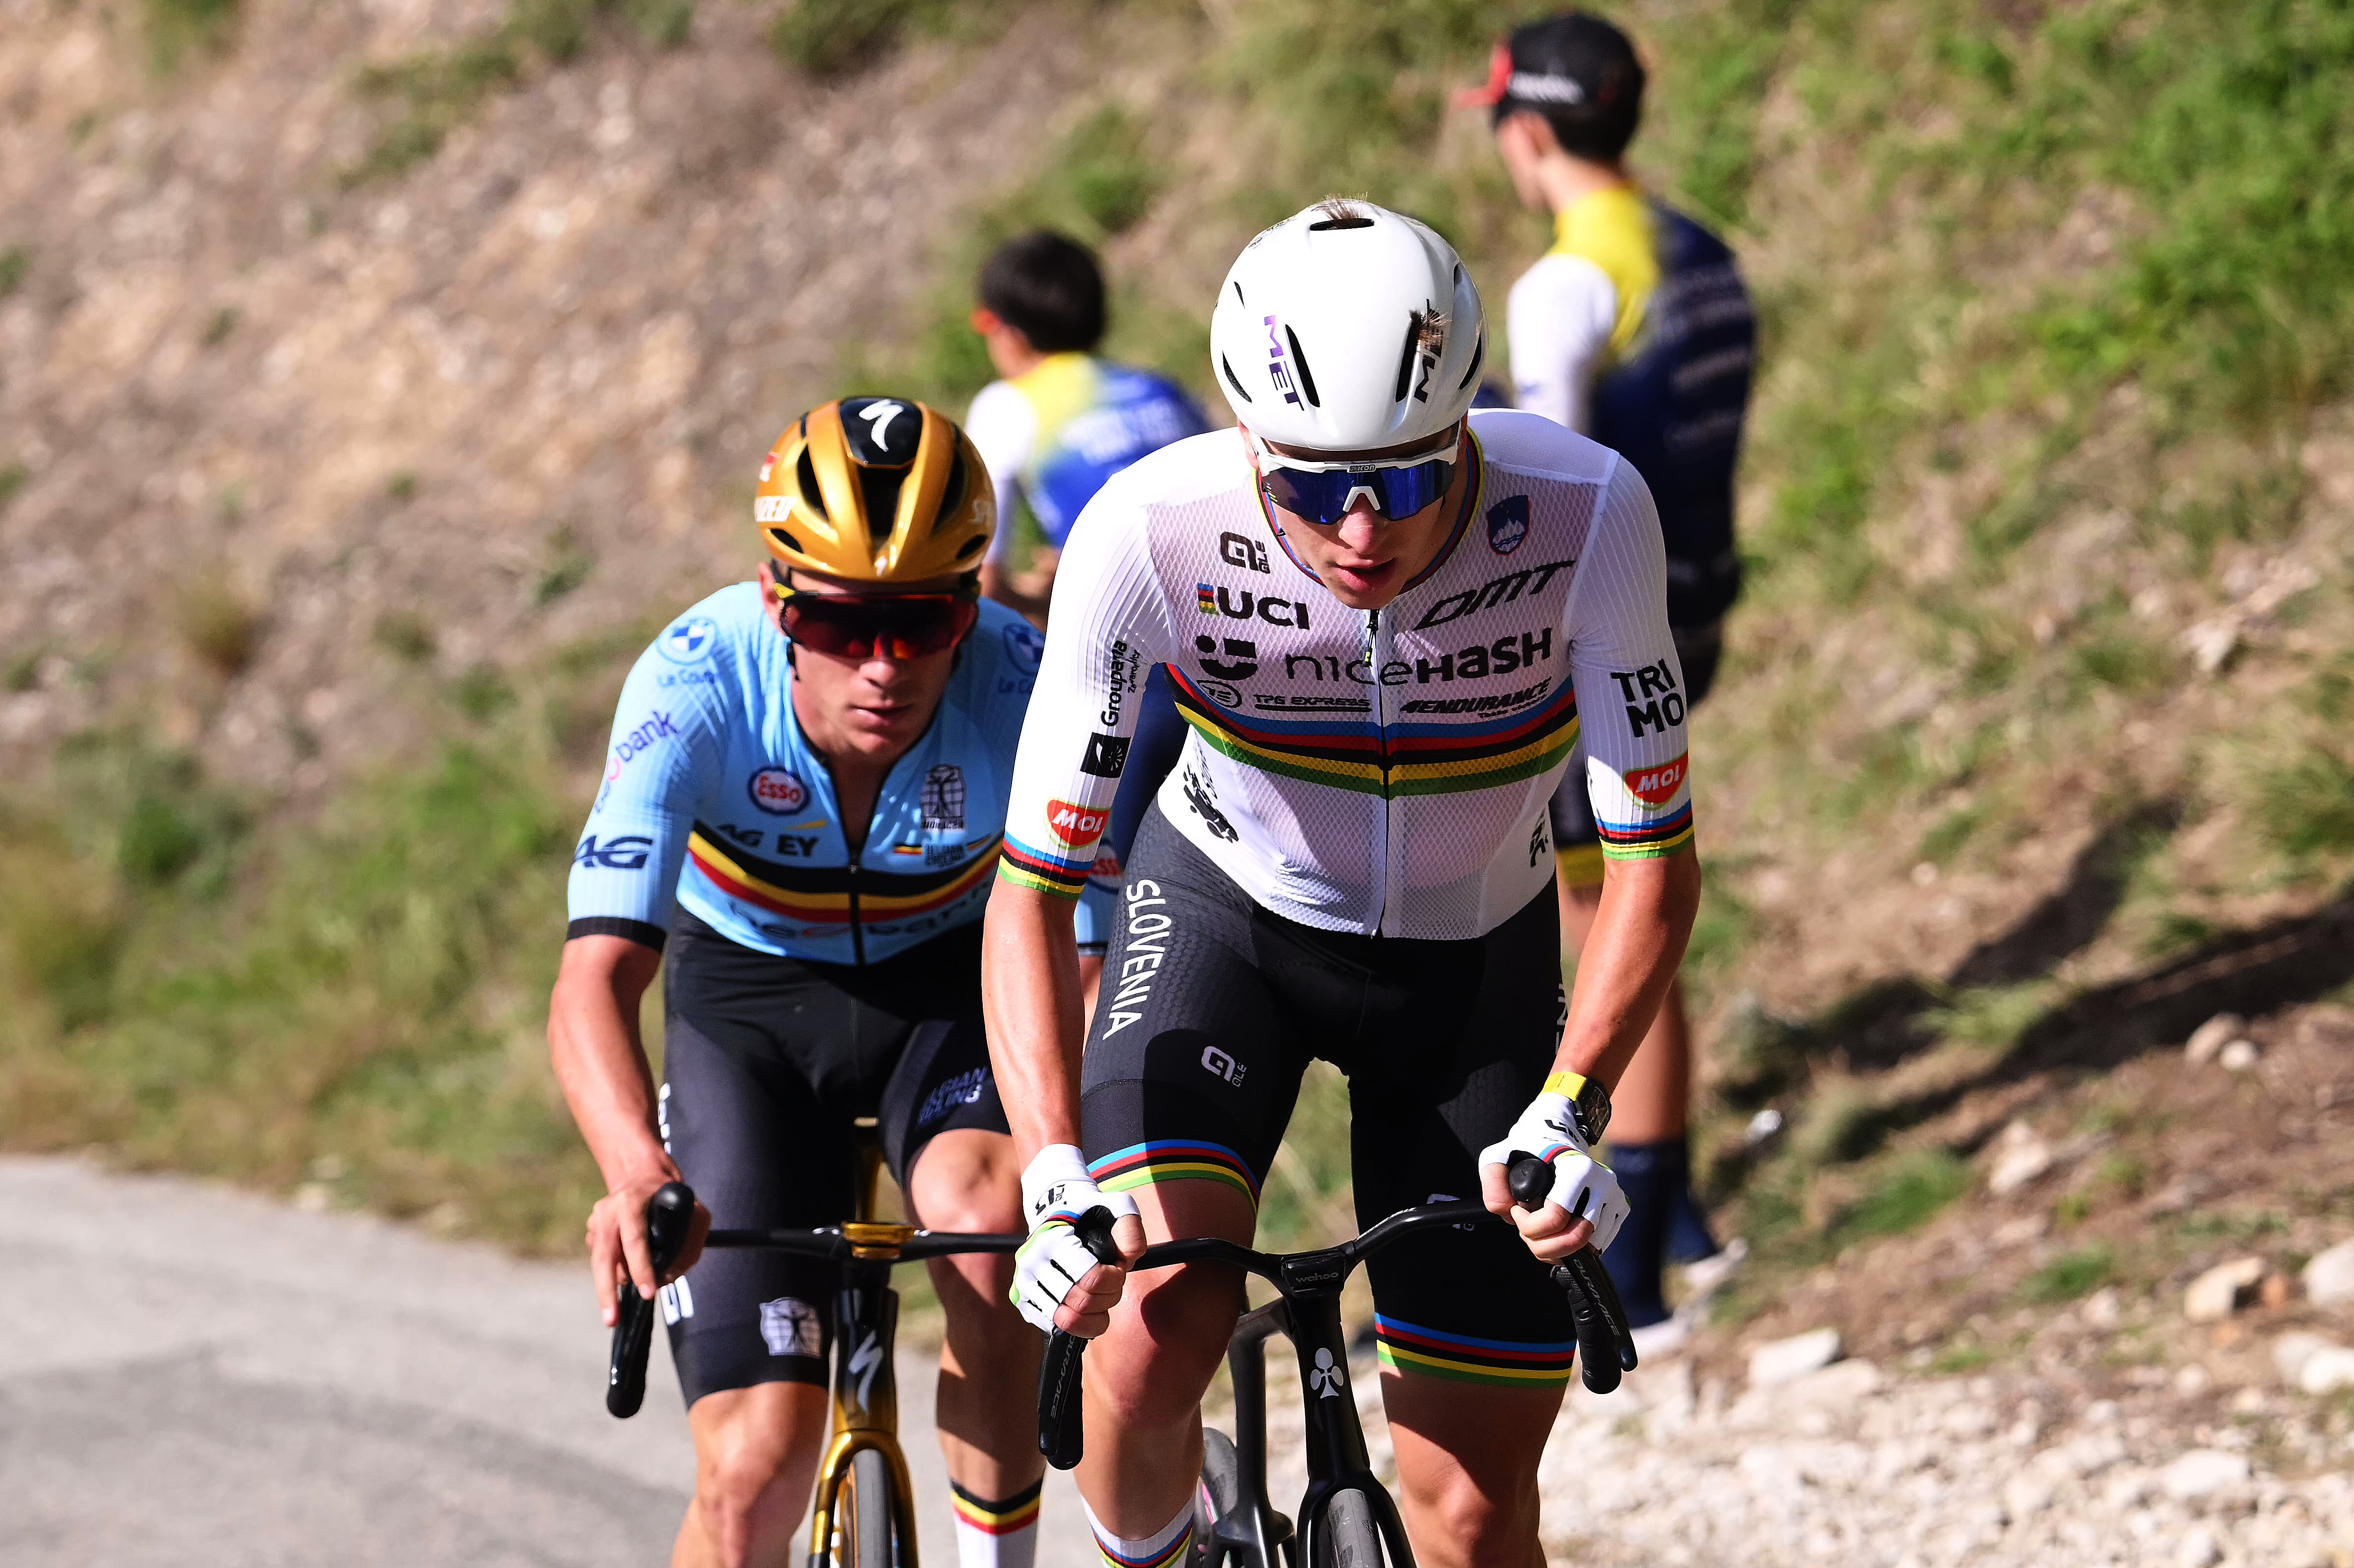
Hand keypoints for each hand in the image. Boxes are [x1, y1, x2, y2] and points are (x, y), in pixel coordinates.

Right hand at [586, 1169, 711, 1327]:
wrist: (641, 1175)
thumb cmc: (672, 1197)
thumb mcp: (695, 1210)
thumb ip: (691, 1241)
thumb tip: (668, 1276)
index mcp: (630, 1201)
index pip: (634, 1239)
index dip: (641, 1268)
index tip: (649, 1292)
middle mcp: (607, 1211)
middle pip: (603, 1258)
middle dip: (607, 1292)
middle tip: (612, 1320)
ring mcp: (595, 1222)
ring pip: (601, 1264)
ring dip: (612, 1287)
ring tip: (620, 1304)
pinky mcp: (590, 1233)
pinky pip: (604, 1262)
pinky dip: (616, 1272)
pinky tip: (628, 1269)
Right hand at [1012, 1144, 1143, 1335]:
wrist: (1055, 1210)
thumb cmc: (1090, 1212)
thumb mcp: (1117, 1207)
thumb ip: (1130, 1230)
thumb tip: (1128, 1259)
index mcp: (1051, 1239)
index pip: (1091, 1280)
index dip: (1115, 1279)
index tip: (1119, 1267)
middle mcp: (1030, 1263)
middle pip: (1082, 1303)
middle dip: (1109, 1296)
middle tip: (1113, 1281)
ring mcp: (1023, 1284)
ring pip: (1068, 1321)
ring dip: (1095, 1313)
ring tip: (1101, 1295)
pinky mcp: (1022, 1302)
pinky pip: (1056, 1328)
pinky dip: (1080, 1324)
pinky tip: (1088, 1306)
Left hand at [1478, 1092, 1629, 1262]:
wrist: (1558, 1135)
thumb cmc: (1528, 1149)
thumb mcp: (1499, 1156)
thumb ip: (1493, 1182)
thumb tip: (1507, 1211)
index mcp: (1576, 1168)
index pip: (1555, 1219)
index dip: (1529, 1227)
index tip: (1516, 1212)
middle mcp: (1602, 1182)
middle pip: (1576, 1239)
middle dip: (1544, 1246)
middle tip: (1528, 1231)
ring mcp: (1616, 1195)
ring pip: (1589, 1247)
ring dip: (1559, 1248)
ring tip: (1542, 1230)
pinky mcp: (1621, 1207)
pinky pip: (1599, 1245)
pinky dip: (1577, 1248)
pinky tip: (1559, 1231)